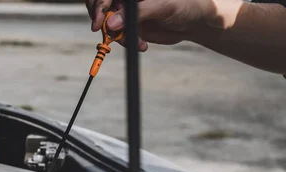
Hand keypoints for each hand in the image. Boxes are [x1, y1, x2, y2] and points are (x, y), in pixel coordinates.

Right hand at [85, 0, 229, 50]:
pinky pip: (118, 36)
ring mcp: (126, 11)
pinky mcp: (130, 25)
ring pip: (107, 24)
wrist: (195, 21)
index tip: (99, 24)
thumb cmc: (184, 5)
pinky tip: (141, 44)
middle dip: (103, 22)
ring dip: (118, 37)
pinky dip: (126, 43)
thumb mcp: (161, 7)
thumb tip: (111, 24)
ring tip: (137, 42)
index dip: (98, 7)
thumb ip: (135, 14)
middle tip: (110, 35)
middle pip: (100, 6)